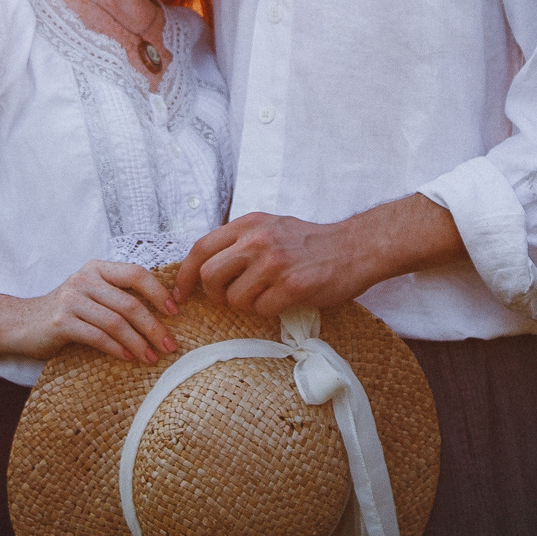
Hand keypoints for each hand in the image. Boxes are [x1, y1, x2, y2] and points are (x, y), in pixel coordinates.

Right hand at [7, 260, 179, 364]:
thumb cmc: (65, 313)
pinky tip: (128, 358)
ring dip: (138, 343)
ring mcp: (71, 299)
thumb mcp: (92, 295)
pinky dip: (116, 348)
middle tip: (169, 346)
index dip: (158, 292)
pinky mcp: (61, 321)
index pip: (136, 273)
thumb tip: (161, 313)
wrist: (21, 323)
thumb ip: (117, 296)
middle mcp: (84, 279)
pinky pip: (97, 336)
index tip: (175, 312)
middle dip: (154, 327)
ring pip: (116, 322)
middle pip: (130, 303)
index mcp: (97, 269)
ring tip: (151, 358)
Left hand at [178, 196, 464, 317]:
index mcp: (248, 224)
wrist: (355, 247)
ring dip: (245, 305)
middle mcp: (257, 240)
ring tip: (265, 296)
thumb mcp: (270, 226)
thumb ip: (239, 241)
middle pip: (210, 276)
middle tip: (229, 299)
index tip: (181, 294)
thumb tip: (203, 265)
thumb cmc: (310, 241)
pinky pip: (261, 310)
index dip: (185, 275)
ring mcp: (275, 262)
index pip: (200, 248)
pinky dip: (268, 311)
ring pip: (234, 298)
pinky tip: (283, 300)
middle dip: (214, 295)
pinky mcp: (292, 285)